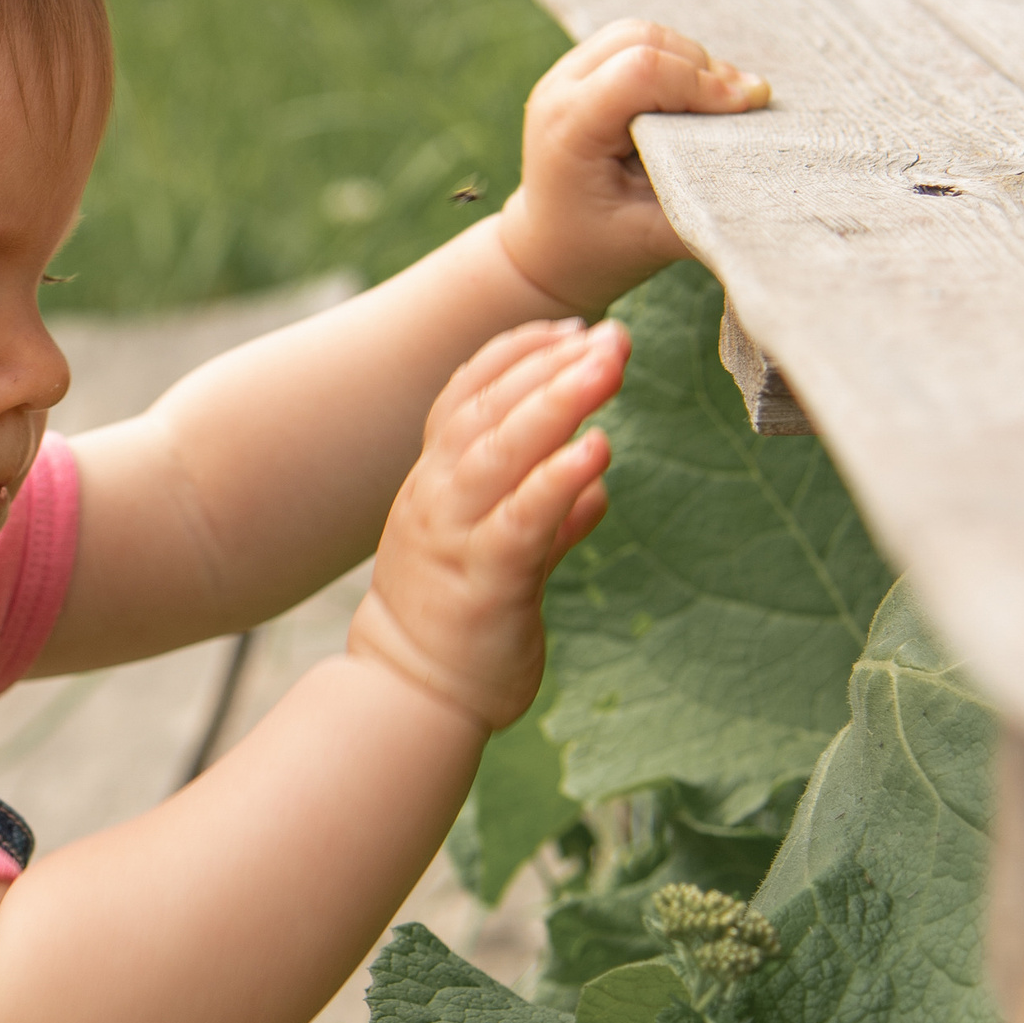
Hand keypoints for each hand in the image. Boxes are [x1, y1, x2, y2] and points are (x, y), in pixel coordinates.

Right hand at [349, 318, 627, 728]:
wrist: (411, 696)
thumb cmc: (457, 624)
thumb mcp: (499, 552)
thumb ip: (545, 514)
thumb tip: (594, 484)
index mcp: (435, 482)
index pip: (466, 395)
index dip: (515, 354)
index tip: (568, 326)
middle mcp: (436, 497)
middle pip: (487, 409)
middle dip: (550, 364)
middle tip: (612, 335)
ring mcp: (455, 536)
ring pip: (499, 452)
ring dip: (557, 402)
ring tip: (609, 365)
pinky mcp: (484, 581)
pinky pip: (520, 520)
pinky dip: (558, 480)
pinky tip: (598, 450)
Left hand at [496, 19, 768, 315]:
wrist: (545, 252)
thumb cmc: (596, 251)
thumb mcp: (651, 240)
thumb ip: (700, 208)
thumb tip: (761, 180)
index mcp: (568, 127)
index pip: (640, 72)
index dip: (702, 83)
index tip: (748, 107)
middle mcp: (559, 90)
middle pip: (643, 39)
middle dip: (701, 68)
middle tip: (741, 107)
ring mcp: (565, 75)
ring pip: (641, 32)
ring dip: (690, 59)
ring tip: (724, 102)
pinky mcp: (582, 72)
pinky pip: (634, 42)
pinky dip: (674, 60)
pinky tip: (697, 97)